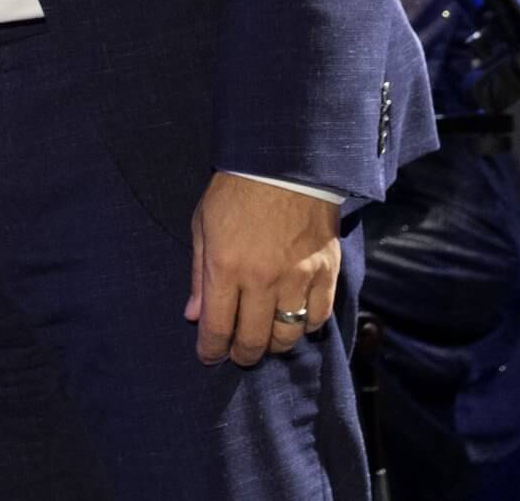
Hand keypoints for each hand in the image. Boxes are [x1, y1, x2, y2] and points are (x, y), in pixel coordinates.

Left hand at [186, 172, 337, 365]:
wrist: (284, 164)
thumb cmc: (235, 192)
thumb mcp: (203, 226)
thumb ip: (198, 275)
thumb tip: (193, 316)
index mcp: (225, 267)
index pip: (217, 327)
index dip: (211, 349)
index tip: (209, 356)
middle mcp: (261, 279)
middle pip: (253, 339)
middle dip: (242, 354)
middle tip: (238, 353)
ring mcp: (297, 278)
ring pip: (287, 335)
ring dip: (274, 345)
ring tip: (266, 339)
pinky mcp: (326, 272)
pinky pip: (318, 317)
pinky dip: (306, 326)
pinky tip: (296, 320)